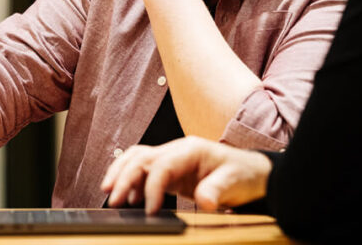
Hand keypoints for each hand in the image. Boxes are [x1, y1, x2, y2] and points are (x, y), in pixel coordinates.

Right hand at [100, 137, 271, 213]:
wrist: (252, 172)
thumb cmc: (244, 174)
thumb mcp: (234, 183)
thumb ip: (217, 190)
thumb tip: (205, 201)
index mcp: (190, 150)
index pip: (161, 166)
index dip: (151, 188)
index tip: (149, 211)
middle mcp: (176, 150)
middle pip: (140, 157)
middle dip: (123, 177)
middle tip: (113, 200)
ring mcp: (172, 158)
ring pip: (136, 158)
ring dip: (120, 173)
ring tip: (109, 193)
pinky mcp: (170, 169)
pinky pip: (144, 169)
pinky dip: (130, 179)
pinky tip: (128, 197)